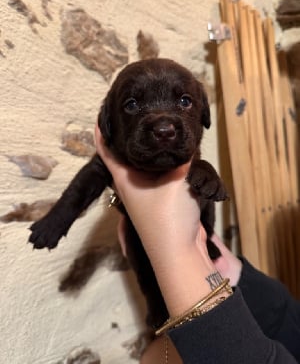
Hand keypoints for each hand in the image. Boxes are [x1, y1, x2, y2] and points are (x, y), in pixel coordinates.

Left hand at [95, 125, 216, 315]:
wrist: (181, 252)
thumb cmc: (168, 215)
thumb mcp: (177, 180)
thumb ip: (181, 158)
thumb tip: (185, 141)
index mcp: (124, 179)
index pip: (106, 151)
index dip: (103, 132)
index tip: (104, 114)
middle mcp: (131, 186)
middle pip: (128, 157)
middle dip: (134, 138)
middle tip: (143, 118)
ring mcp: (146, 196)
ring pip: (147, 168)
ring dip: (154, 154)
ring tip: (162, 134)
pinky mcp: (162, 203)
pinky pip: (162, 178)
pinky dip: (168, 167)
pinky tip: (179, 157)